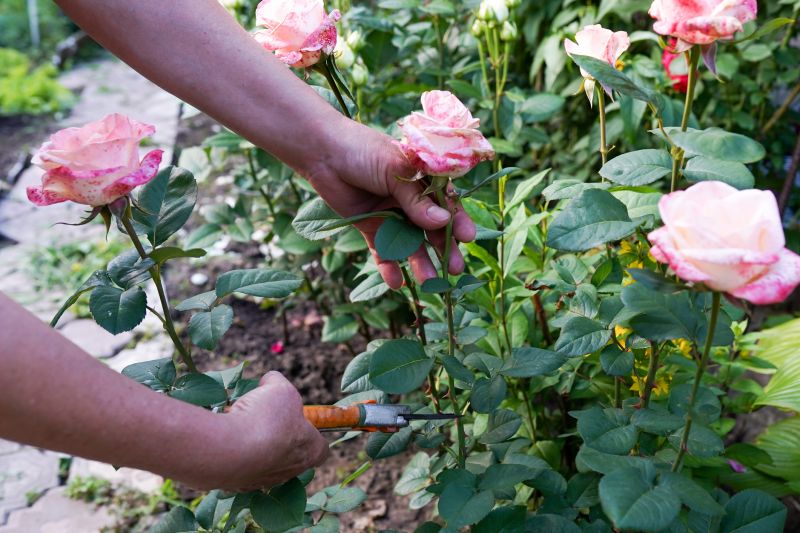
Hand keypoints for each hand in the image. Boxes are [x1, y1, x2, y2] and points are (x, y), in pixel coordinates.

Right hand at [211, 372, 328, 490]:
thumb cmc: (266, 419)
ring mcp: (264, 481)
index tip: (298, 419)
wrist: (228, 450)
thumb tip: (270, 382)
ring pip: (262, 461)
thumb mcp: (280, 388)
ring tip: (242, 425)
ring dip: (254, 444)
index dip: (312, 432)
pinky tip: (227, 438)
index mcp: (310, 450)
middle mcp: (290, 471)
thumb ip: (278, 383)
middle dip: (278, 435)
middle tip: (264, 417)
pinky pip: (239, 467)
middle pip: (290, 454)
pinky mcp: (238, 485)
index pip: (321, 448)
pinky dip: (234, 453)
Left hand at [305, 119, 475, 288]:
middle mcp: (410, 200)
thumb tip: (442, 222)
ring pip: (410, 243)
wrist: (323, 153)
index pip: (447, 203)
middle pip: (432, 228)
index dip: (457, 221)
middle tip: (455, 269)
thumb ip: (416, 200)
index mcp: (422, 180)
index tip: (467, 237)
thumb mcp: (395, 171)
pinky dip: (390, 267)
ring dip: (421, 262)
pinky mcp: (370, 226)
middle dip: (445, 248)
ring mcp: (391, 214)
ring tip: (429, 281)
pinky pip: (383, 250)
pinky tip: (397, 283)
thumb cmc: (363, 151)